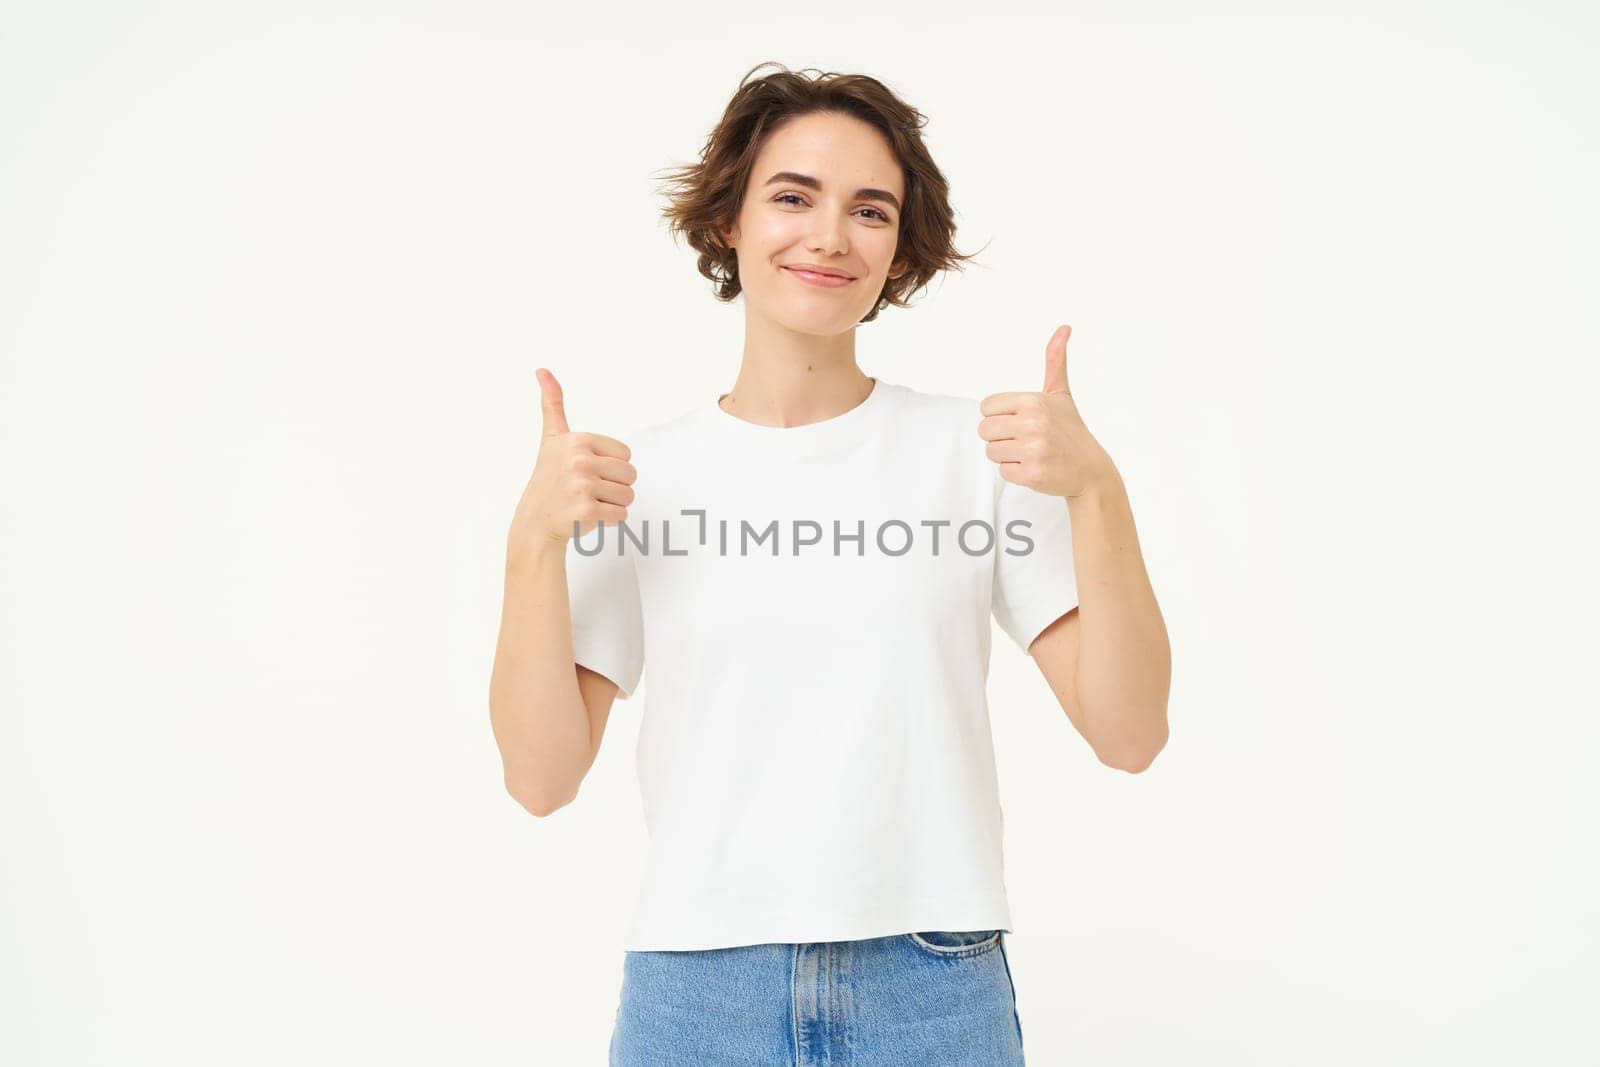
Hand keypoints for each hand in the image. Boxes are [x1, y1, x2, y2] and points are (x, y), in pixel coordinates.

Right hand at [509, 368, 636, 552]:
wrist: (535, 522)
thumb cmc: (549, 478)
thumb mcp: (551, 438)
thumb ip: (553, 404)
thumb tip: (542, 370)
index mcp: (578, 440)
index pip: (626, 455)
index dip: (611, 467)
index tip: (586, 471)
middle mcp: (579, 460)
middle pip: (631, 475)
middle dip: (615, 486)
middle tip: (588, 490)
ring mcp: (582, 486)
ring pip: (628, 496)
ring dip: (613, 504)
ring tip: (588, 502)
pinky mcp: (586, 511)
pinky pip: (622, 515)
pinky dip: (610, 520)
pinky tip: (588, 516)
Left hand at [977, 324, 1115, 498]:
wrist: (1091, 469)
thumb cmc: (1071, 429)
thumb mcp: (1061, 393)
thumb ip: (1055, 360)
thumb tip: (1064, 327)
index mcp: (1033, 401)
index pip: (986, 407)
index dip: (1000, 416)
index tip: (1021, 420)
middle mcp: (1033, 423)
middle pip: (984, 430)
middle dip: (1000, 436)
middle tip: (1025, 439)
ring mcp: (1033, 450)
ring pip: (991, 451)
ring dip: (1007, 455)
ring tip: (1031, 453)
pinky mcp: (1032, 475)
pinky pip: (1003, 472)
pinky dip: (1016, 473)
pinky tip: (1035, 467)